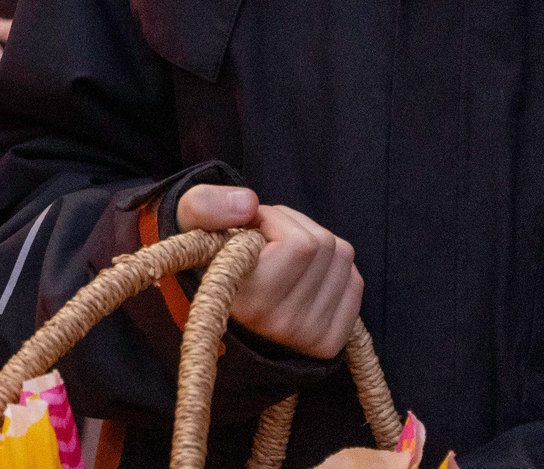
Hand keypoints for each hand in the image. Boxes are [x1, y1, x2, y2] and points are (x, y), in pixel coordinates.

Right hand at [176, 185, 362, 360]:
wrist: (221, 306)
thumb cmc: (209, 256)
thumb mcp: (189, 223)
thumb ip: (206, 205)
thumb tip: (249, 202)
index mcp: (248, 301)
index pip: (300, 244)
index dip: (276, 219)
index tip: (250, 225)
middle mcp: (282, 325)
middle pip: (322, 244)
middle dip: (295, 224)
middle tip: (267, 235)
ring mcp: (310, 336)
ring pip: (341, 257)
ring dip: (314, 240)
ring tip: (283, 250)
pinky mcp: (330, 341)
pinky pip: (354, 281)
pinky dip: (332, 266)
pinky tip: (304, 271)